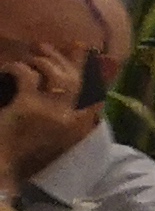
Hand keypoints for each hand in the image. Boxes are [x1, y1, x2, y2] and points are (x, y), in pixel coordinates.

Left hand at [0, 46, 81, 178]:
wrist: (4, 164)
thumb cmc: (23, 149)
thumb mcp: (51, 133)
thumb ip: (66, 112)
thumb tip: (80, 90)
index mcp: (75, 123)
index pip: (90, 88)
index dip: (85, 66)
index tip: (81, 47)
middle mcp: (67, 115)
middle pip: (72, 78)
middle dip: (59, 57)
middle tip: (43, 47)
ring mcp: (48, 110)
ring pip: (51, 73)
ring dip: (38, 61)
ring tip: (26, 59)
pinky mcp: (27, 105)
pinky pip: (26, 75)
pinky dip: (16, 68)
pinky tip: (9, 69)